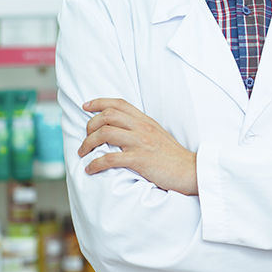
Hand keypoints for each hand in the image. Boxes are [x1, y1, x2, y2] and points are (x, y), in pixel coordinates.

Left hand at [78, 98, 197, 195]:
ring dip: (88, 143)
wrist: (189, 170)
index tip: (86, 106)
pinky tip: (91, 168)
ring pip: (105, 133)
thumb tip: (120, 127)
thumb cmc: (171, 155)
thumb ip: (140, 128)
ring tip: (83, 153)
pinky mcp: (139, 159)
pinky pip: (110, 158)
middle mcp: (142, 127)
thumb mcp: (157, 134)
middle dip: (90, 125)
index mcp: (145, 120)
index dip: (100, 102)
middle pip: (108, 115)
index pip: (120, 103)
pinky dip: (95, 163)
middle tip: (85, 138)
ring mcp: (141, 142)